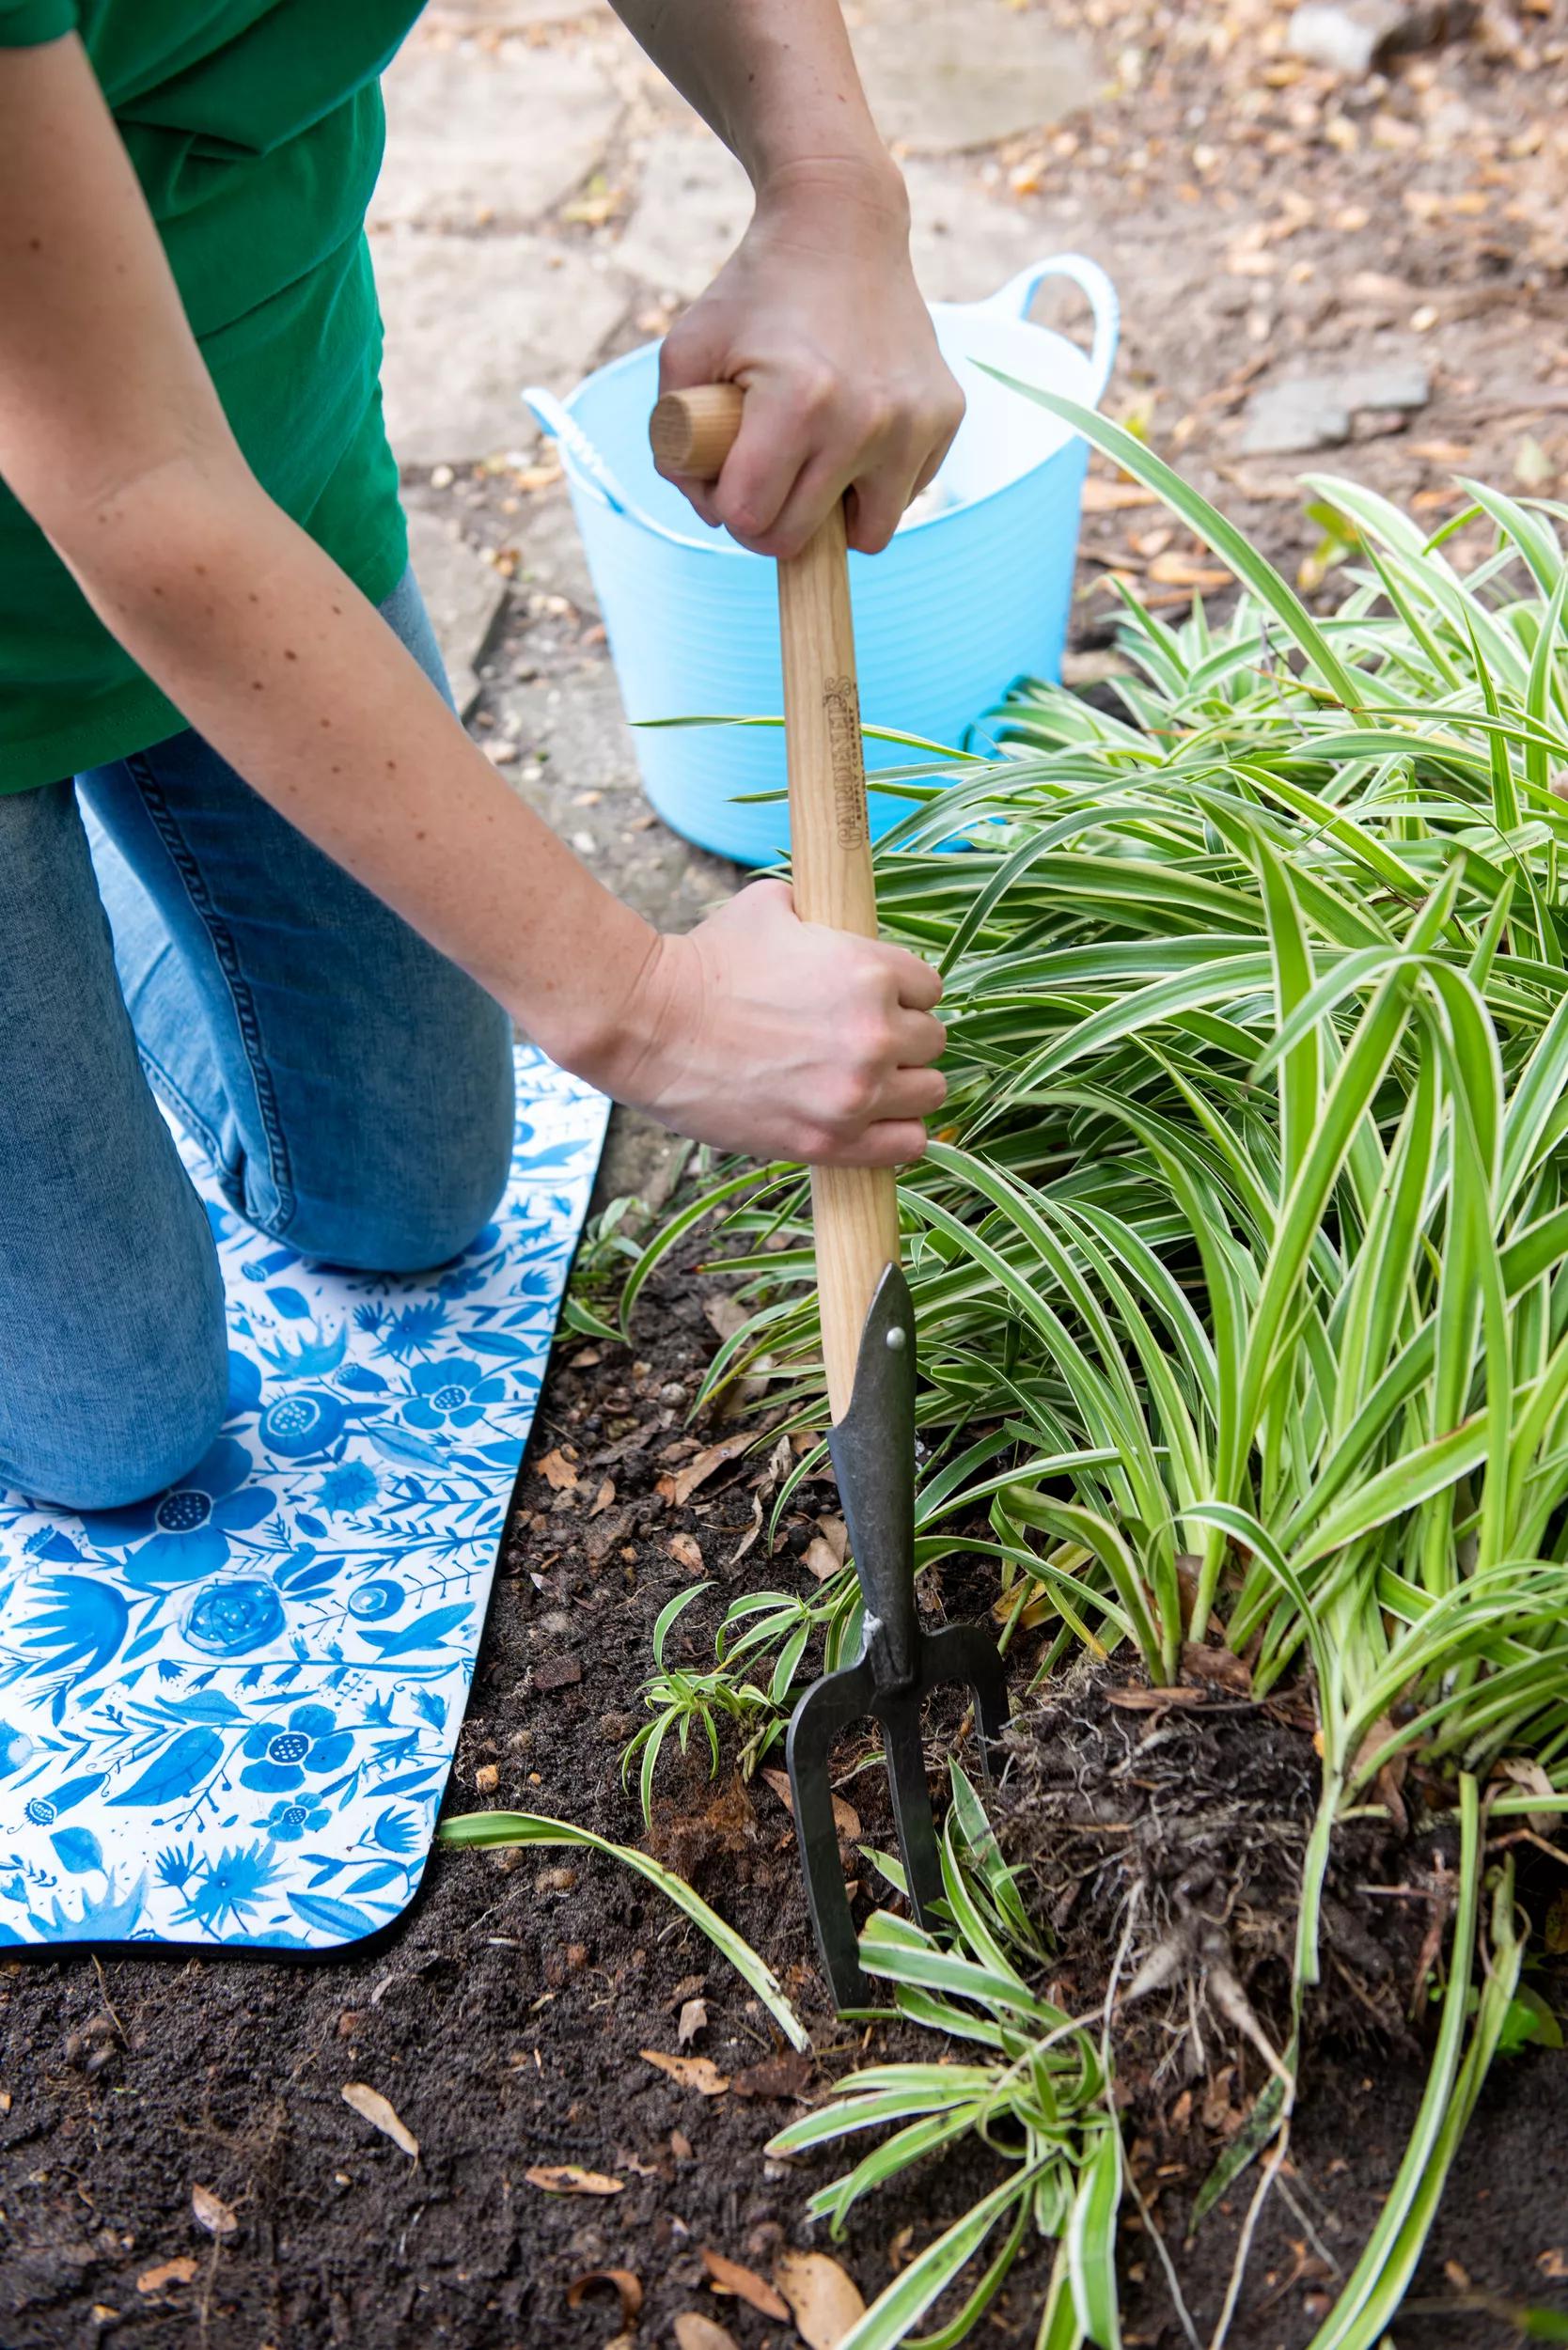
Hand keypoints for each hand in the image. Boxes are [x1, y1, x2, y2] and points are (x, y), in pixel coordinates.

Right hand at [598, 879, 946, 1164]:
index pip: (931, 988)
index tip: (877, 1002)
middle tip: (862, 1041)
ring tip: (866, 1081)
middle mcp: (875, 1035)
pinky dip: (896, 1134)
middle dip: (903, 1038)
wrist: (649, 1025)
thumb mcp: (770, 908)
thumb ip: (818, 914)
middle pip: (934, 1042)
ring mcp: (855, 1093)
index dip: (903, 994)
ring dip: (904, 1086)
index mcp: (870, 972)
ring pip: (930, 1093)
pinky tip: (869, 1121)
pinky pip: (907, 1145)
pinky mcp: (830, 1141)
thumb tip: (829, 916)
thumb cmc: (704, 961)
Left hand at [657, 158, 963, 560]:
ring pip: (868, 535)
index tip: (728, 479)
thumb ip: (671, 441)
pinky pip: (905, 494)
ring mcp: (915, 421)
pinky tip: (857, 431)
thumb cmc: (754, 293)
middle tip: (765, 476)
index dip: (728, 510)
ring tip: (816, 461)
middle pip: (802, 539)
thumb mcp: (686, 350)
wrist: (842, 227)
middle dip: (772, 521)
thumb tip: (712, 516)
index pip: (752, 519)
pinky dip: (876, 482)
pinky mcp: (947, 416)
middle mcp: (866, 420)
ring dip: (834, 516)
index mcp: (798, 403)